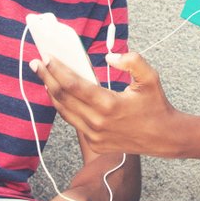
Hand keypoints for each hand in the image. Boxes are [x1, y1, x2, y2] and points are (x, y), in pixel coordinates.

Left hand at [32, 51, 182, 156]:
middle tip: (36, 63)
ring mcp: (94, 136)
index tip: (47, 57)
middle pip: (63, 97)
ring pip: (64, 111)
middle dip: (47, 78)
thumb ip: (133, 61)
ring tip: (43, 76)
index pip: (74, 85)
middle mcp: (98, 123)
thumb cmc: (156, 105)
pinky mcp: (94, 143)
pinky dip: (63, 106)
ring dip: (51, 92)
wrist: (163, 137)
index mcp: (110, 105)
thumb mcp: (150, 78)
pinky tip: (58, 93)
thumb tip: (109, 57)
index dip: (57, 70)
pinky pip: (73, 121)